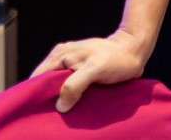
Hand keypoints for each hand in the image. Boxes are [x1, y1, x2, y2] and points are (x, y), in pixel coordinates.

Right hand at [30, 30, 148, 111]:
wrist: (134, 51)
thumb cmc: (117, 58)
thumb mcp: (95, 69)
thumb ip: (75, 85)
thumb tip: (60, 105)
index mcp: (60, 55)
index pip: (37, 77)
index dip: (35, 94)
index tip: (36, 112)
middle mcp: (61, 59)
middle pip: (45, 84)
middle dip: (47, 99)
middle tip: (50, 117)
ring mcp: (70, 66)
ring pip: (56, 88)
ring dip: (59, 101)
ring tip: (62, 116)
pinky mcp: (79, 73)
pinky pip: (68, 88)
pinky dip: (69, 98)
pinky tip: (72, 109)